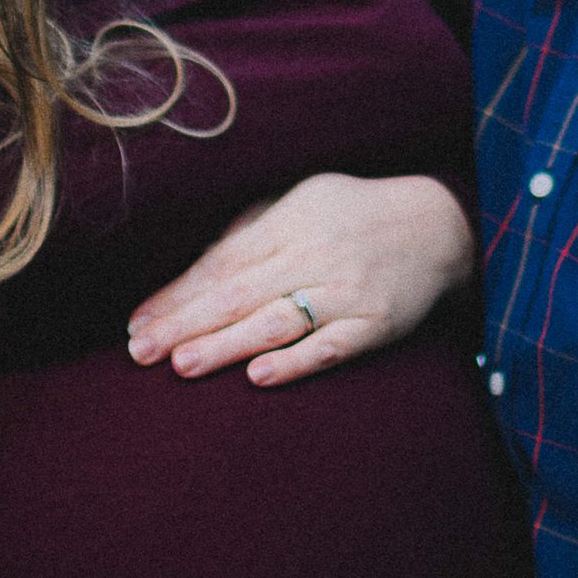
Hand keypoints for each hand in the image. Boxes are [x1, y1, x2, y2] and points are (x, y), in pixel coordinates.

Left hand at [126, 172, 474, 385]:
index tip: (137, 322)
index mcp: (290, 222)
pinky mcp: (376, 323)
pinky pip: (332, 346)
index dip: (177, 293)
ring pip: (278, 321)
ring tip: (183, 365)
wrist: (440, 227)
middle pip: (240, 293)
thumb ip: (252, 231)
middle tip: (139, 352)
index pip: (222, 262)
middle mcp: (315, 254)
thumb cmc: (355, 214)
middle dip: (185, 323)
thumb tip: (197, 268)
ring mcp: (347, 290)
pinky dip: (297, 361)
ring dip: (226, 344)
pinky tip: (260, 376)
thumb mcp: (302, 201)